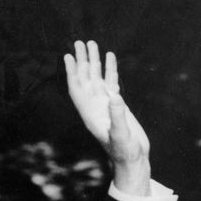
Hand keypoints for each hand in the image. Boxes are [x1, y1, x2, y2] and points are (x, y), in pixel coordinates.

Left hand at [64, 41, 150, 194]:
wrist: (133, 158)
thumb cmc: (123, 151)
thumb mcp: (120, 134)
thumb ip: (117, 115)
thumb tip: (114, 95)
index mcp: (90, 112)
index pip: (77, 88)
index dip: (71, 72)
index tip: (67, 56)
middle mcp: (94, 105)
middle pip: (85, 78)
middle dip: (81, 60)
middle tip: (79, 42)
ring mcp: (105, 104)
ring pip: (97, 77)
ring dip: (94, 61)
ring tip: (92, 43)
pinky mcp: (117, 104)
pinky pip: (111, 82)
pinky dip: (109, 69)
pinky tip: (110, 56)